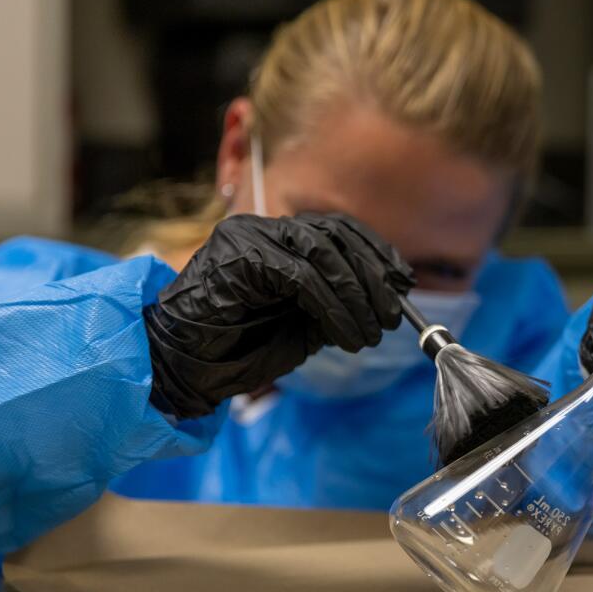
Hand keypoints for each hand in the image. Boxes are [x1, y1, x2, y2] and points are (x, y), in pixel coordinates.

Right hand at [144, 213, 413, 418]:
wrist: (186, 365)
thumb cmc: (242, 347)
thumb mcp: (306, 323)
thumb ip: (338, 303)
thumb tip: (386, 299)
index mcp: (280, 236)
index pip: (341, 229)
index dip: (378, 252)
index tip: (406, 282)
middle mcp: (265, 226)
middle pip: (338, 235)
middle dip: (373, 277)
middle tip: (393, 317)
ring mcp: (250, 235)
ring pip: (323, 252)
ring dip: (356, 297)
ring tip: (371, 333)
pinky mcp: (241, 254)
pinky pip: (301, 276)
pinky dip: (332, 306)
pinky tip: (346, 334)